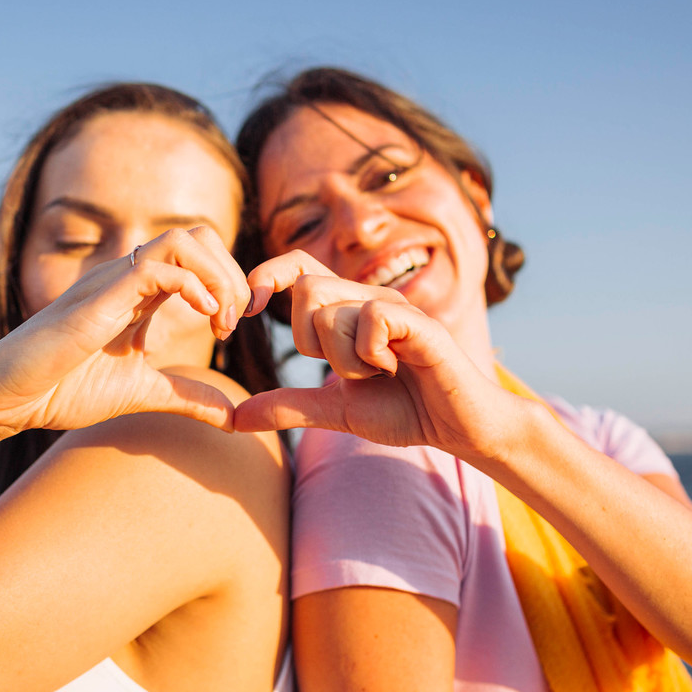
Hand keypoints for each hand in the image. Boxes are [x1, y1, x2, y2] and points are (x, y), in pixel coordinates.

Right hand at [0, 227, 248, 434]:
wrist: (7, 399)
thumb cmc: (61, 390)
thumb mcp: (142, 392)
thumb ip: (188, 398)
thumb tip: (234, 417)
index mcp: (140, 291)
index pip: (200, 255)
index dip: (229, 283)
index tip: (231, 329)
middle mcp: (129, 276)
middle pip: (200, 234)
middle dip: (232, 273)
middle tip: (233, 322)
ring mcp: (113, 282)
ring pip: (183, 239)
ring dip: (216, 275)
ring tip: (220, 320)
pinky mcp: (98, 298)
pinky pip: (155, 267)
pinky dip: (192, 287)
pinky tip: (201, 320)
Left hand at [237, 250, 519, 459]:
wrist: (457, 426)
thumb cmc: (403, 409)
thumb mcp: (334, 411)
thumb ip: (288, 408)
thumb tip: (234, 418)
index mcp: (345, 309)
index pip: (297, 265)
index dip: (266, 276)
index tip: (249, 311)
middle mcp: (367, 297)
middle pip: (305, 290)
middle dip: (311, 342)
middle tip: (348, 369)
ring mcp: (393, 306)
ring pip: (331, 312)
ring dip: (344, 360)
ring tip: (377, 373)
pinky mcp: (419, 321)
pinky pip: (369, 320)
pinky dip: (371, 354)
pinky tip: (395, 367)